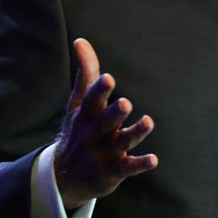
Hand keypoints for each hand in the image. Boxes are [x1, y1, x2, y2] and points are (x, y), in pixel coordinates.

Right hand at [54, 38, 157, 209]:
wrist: (64, 177)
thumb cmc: (79, 130)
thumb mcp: (79, 103)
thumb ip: (86, 73)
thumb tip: (81, 40)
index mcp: (86, 115)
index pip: (92, 100)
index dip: (100, 90)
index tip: (108, 78)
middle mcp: (95, 133)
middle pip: (106, 121)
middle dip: (115, 112)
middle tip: (126, 103)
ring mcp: (104, 152)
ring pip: (122, 142)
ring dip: (135, 133)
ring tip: (148, 122)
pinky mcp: (114, 170)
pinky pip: (128, 167)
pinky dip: (140, 163)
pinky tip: (154, 159)